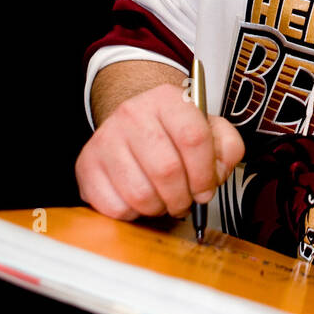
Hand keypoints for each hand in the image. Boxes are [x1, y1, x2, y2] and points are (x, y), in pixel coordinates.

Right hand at [75, 82, 244, 220]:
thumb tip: (216, 172)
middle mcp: (132, 114)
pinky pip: (115, 207)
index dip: (205, 174)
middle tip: (185, 200)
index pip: (193, 138)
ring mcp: (105, 139)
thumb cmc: (172, 133)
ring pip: (140, 194)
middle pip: (167, 170)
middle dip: (182, 197)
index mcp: (167, 100)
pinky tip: (138, 199)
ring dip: (159, 207)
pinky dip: (133, 213)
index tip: (206, 189)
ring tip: (162, 199)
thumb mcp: (209, 129)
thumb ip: (226, 148)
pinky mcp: (86, 165)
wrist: (132, 125)